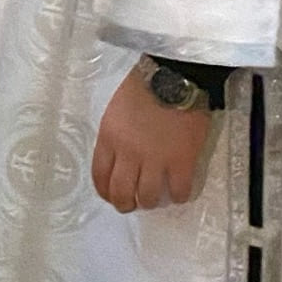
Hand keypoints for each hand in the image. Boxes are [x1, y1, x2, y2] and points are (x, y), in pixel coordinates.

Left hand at [90, 70, 213, 212]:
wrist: (176, 76)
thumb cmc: (144, 87)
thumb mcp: (116, 110)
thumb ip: (115, 135)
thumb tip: (120, 156)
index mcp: (110, 138)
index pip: (100, 175)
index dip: (105, 191)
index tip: (111, 195)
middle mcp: (129, 153)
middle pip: (121, 192)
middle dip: (125, 204)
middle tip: (132, 204)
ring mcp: (156, 159)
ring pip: (148, 197)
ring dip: (150, 202)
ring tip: (155, 198)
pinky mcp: (182, 161)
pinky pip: (178, 191)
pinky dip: (178, 196)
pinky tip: (178, 193)